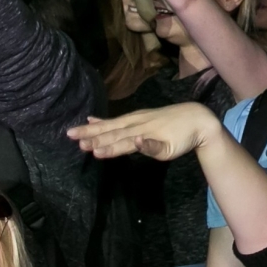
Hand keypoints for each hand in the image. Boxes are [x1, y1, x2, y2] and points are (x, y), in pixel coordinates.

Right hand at [68, 103, 222, 162]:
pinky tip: (91, 118)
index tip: (90, 151)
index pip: (121, 142)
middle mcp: (136, 123)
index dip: (106, 147)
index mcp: (143, 133)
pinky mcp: (137, 116)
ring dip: (91, 128)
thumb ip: (152, 147)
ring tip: (73, 130)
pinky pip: (115, 118)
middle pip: (110, 131)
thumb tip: (135, 141)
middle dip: (91, 135)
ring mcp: (135, 118)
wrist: (196, 118)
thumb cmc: (184, 138)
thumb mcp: (172, 148)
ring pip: (109, 124)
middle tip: (70, 137)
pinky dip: (102, 119)